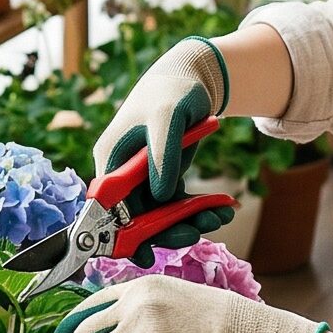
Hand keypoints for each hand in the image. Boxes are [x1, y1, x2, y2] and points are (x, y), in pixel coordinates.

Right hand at [95, 37, 233, 260]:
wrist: (191, 78)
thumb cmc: (172, 92)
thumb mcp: (167, 118)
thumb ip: (161, 156)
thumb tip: (159, 196)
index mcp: (110, 159)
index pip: (108, 207)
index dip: (122, 234)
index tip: (142, 254)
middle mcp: (121, 174)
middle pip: (136, 218)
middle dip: (168, 229)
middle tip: (198, 233)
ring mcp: (142, 180)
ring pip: (160, 217)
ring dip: (189, 222)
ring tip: (221, 216)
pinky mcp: (162, 180)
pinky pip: (176, 206)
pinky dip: (198, 211)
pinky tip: (224, 208)